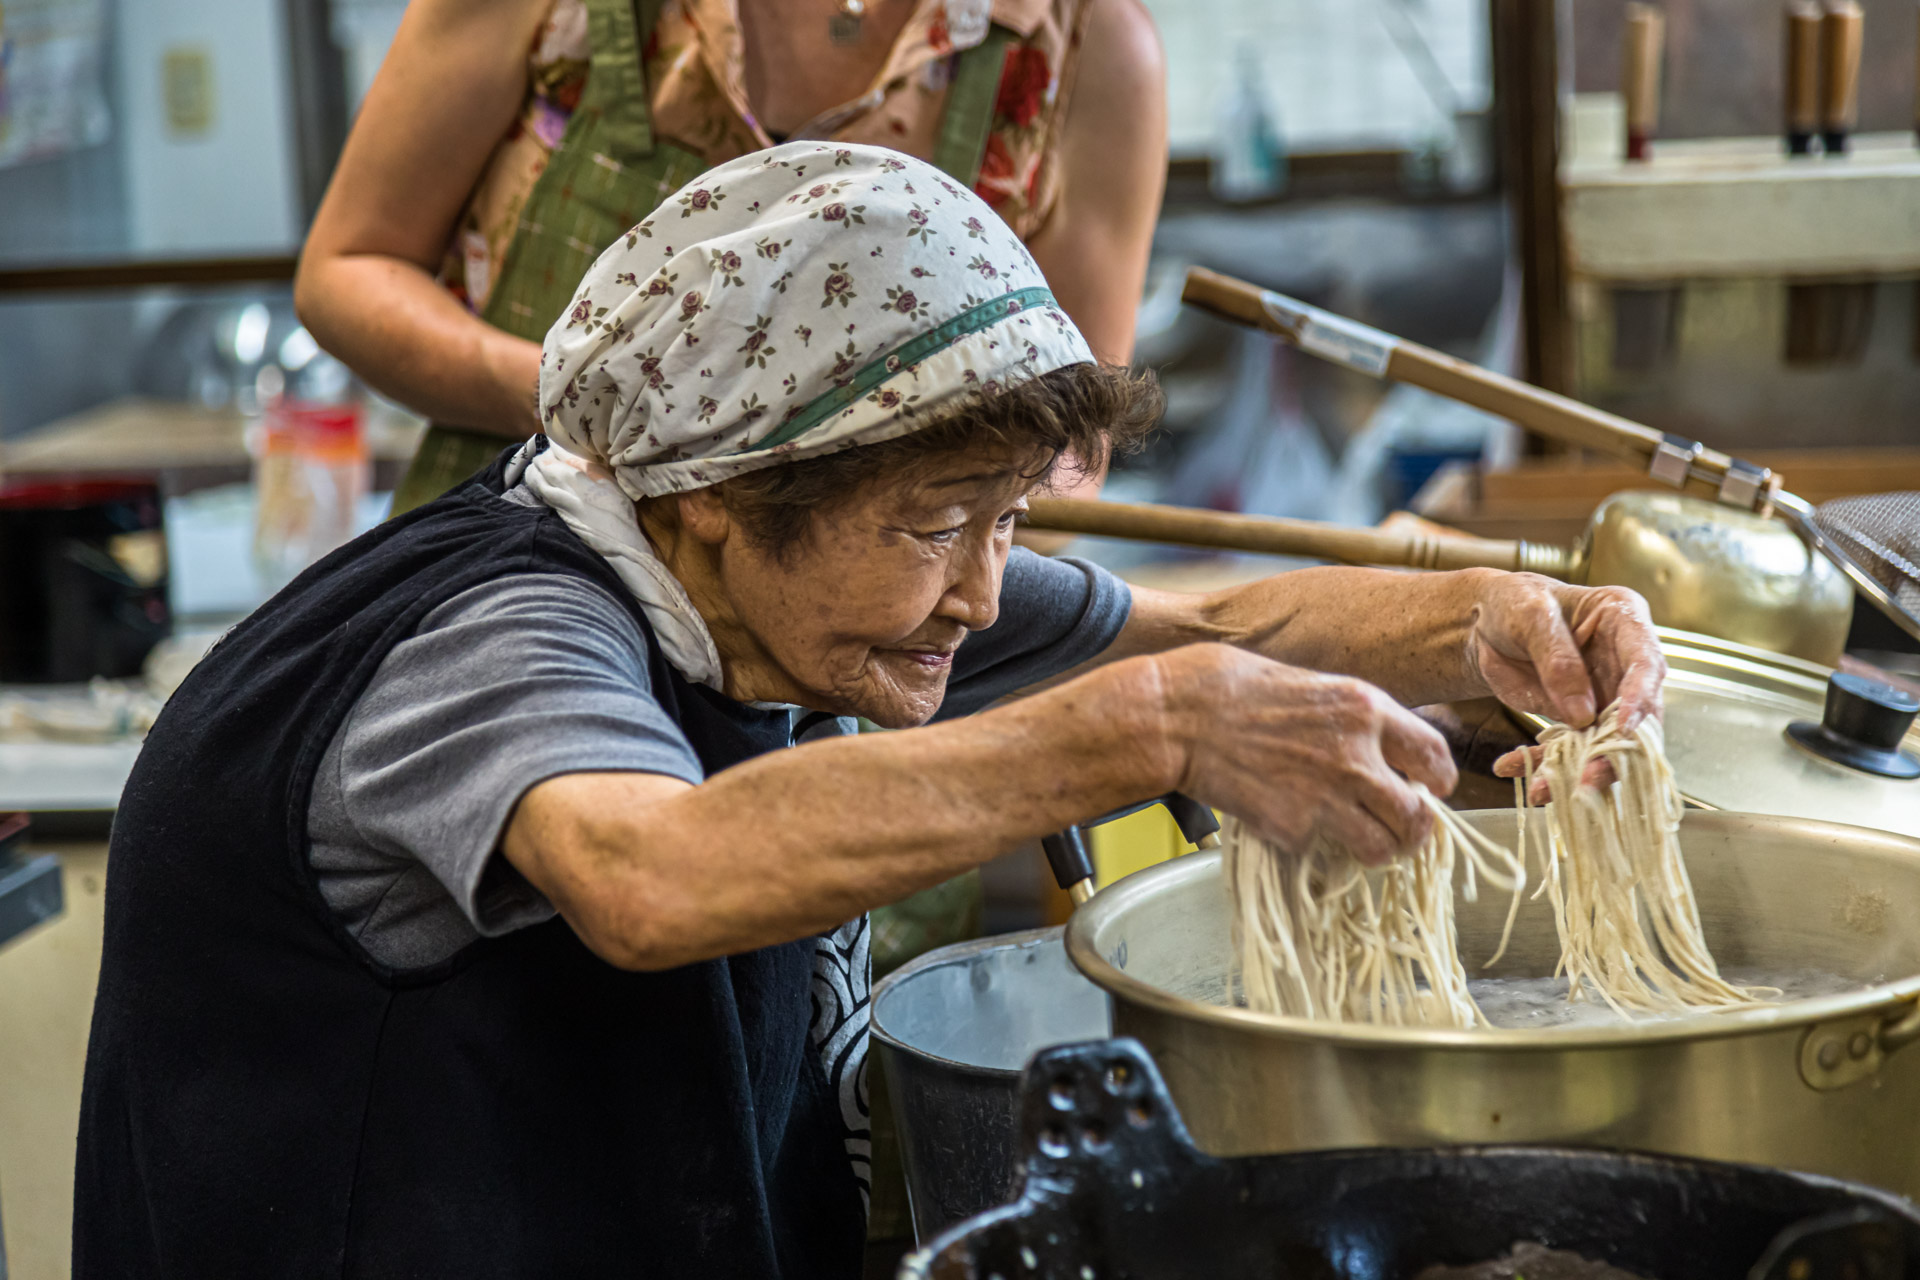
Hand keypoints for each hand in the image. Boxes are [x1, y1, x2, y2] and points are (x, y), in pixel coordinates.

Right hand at [1152, 644, 1456, 865]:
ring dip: (1375, 850)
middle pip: (1416, 815)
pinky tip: (1291, 822)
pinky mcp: (1291, 827)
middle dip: (1414, 830)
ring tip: (1359, 844)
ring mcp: (1326, 797)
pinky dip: (1310, 844)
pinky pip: (1318, 848)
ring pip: (1380, 847)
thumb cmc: (1233, 686)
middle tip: (1401, 833)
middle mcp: (1357, 757)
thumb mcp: (1310, 683)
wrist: (1180, 715)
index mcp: (1366, 710)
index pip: (1434, 755)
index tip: (1434, 789)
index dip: (1440, 779)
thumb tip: (1374, 748)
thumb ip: (1350, 717)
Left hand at [1467, 574, 1666, 795]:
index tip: (1626, 729)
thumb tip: (1582, 713)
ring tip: (1542, 788)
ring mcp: (1604, 697)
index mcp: (1626, 623)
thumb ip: (1556, 657)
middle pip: (1637, 717)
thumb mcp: (1530, 615)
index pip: (1647, 664)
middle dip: (1614, 752)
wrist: (1483, 623)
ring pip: (1605, 744)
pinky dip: (1542, 765)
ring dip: (1577, 771)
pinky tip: (1512, 768)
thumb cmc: (1514, 603)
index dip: (1642, 699)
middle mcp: (1624, 666)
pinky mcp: (1576, 722)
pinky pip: (1568, 751)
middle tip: (1587, 778)